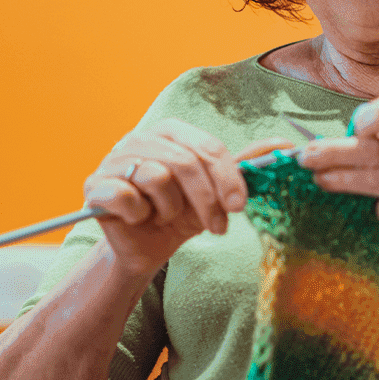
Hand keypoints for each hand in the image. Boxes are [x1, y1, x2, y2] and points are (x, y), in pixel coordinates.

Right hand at [84, 120, 294, 275]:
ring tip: (168, 216)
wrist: (147, 247)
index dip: (228, 177)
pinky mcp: (95, 184)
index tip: (239, 206)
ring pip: (157, 177)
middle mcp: (141, 137)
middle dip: (207, 200)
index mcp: (172, 131)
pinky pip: (127, 196)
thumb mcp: (218, 192)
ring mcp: (114, 158)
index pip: (207, 146)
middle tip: (217, 226)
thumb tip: (282, 145)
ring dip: (171, 208)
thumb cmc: (183, 214)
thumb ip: (246, 166)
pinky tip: (140, 218)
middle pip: (186, 162)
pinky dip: (141, 214)